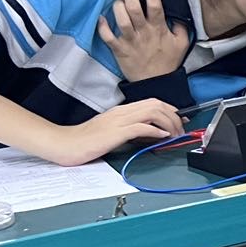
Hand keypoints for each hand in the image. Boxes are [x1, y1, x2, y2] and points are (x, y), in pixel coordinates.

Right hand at [38, 100, 183, 165]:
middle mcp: (121, 112)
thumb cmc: (86, 140)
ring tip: (175, 134)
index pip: (152, 102)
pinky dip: (156, 130)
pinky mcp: (115, 132)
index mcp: (121, 111)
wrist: (63, 144)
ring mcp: (118, 121)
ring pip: (152, 112)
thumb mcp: (113, 132)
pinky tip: (162, 137)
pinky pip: (141, 127)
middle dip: (174, 116)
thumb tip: (153, 134)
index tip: (181, 120)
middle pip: (156, 104)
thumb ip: (132, 130)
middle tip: (181, 130)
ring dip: (169, 123)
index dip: (171, 110)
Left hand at [97, 0, 191, 81]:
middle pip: (135, 8)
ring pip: (121, 20)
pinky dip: (102, 26)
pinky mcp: (119, 50)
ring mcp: (130, 41)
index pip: (155, 5)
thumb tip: (178, 11)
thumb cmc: (168, 61)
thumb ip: (180, 26)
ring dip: (118, 6)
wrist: (156, 83)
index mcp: (159, 30)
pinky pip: (107, 37)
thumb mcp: (182, 43)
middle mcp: (144, 33)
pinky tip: (101, 17)